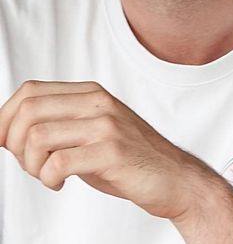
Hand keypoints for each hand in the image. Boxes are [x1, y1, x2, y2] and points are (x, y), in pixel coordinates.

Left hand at [0, 80, 213, 219]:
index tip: (5, 142)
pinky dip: (48, 178)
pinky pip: (58, 162)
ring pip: (37, 137)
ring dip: (31, 165)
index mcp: (92, 94)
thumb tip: (6, 132)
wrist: (174, 178)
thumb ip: (59, 125)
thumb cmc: (129, 160)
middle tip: (31, 164)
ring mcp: (107, 126)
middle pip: (28, 112)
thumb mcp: (91, 133)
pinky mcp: (112, 152)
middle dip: (14, 144)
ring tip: (47, 175)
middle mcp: (99, 103)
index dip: (5, 118)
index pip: (30, 91)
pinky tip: (60, 183)